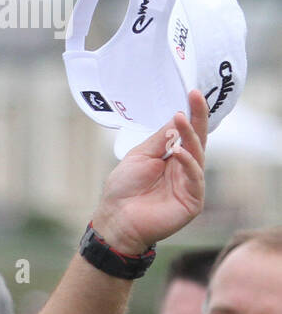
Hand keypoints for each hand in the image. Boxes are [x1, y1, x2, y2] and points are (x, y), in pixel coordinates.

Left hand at [90, 91, 207, 255]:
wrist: (116, 219)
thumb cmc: (124, 189)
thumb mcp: (140, 156)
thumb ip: (160, 138)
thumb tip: (178, 115)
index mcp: (172, 157)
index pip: (188, 132)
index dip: (193, 113)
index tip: (193, 93)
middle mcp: (184, 169)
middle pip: (197, 140)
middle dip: (197, 119)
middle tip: (195, 99)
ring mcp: (190, 184)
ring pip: (197, 155)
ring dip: (190, 137)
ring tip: (181, 121)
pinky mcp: (193, 200)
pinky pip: (195, 177)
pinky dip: (188, 163)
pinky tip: (179, 151)